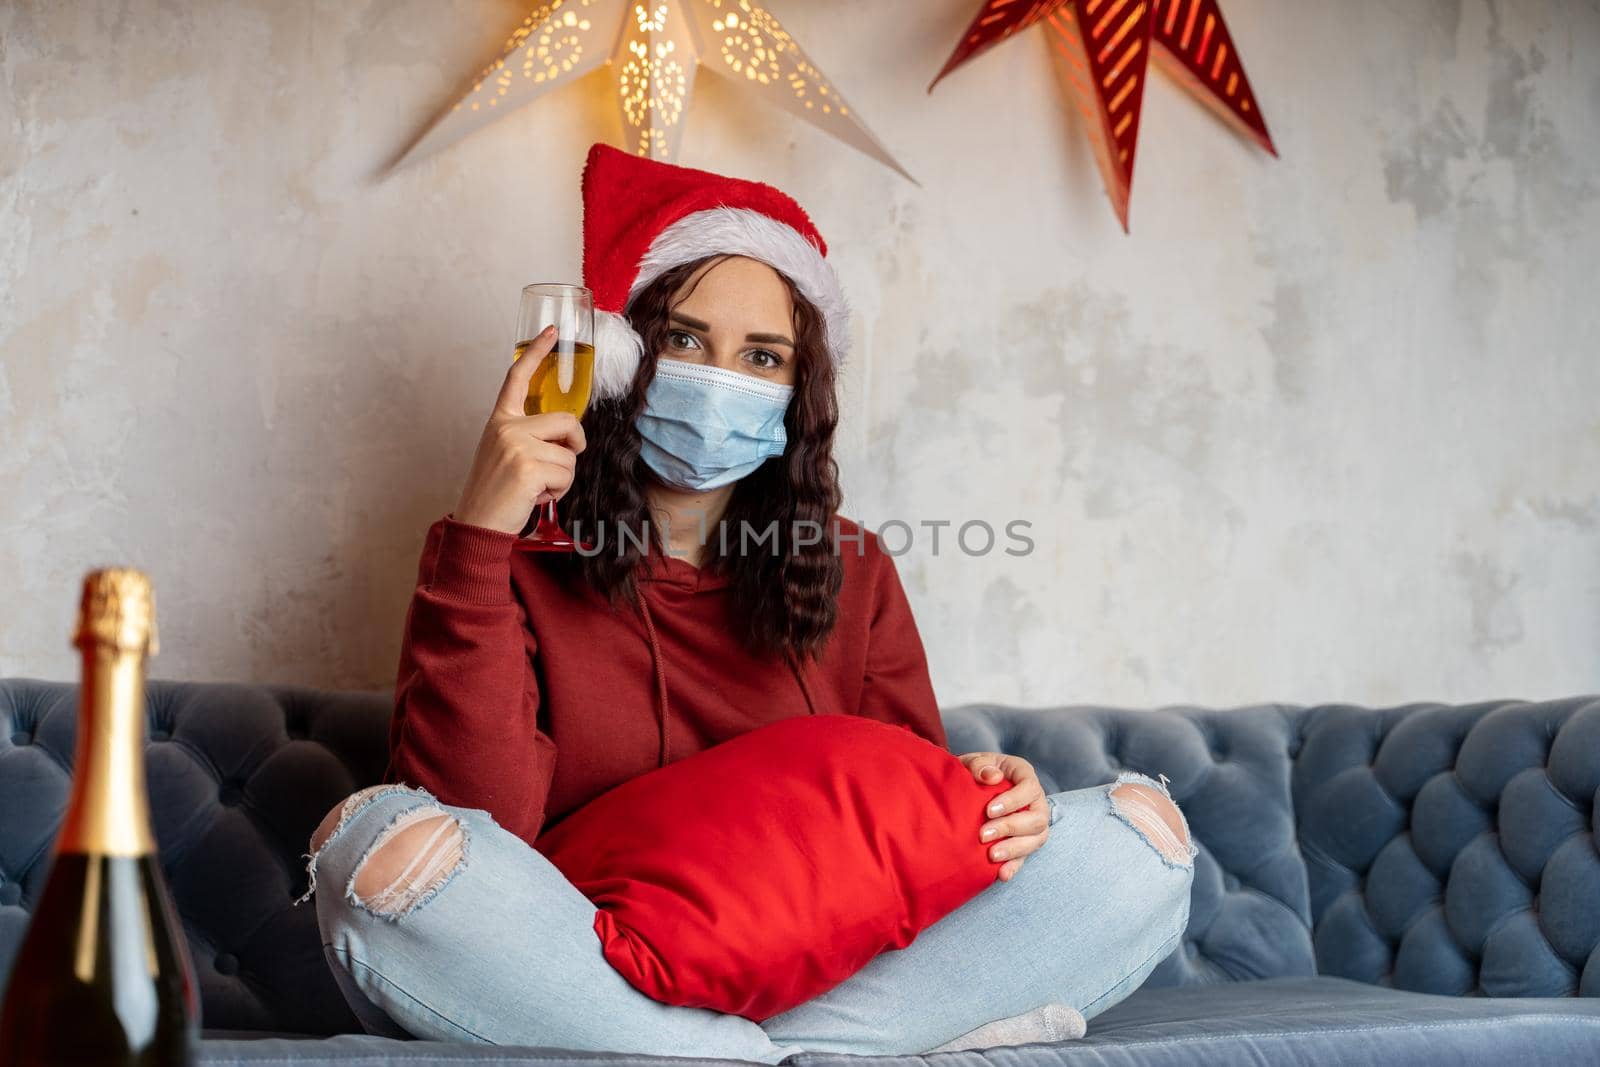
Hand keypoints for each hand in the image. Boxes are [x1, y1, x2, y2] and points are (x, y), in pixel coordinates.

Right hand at [452, 324, 588, 535]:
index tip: (552, 332)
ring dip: (563, 477)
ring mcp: (516, 444)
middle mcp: (506, 427)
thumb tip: (567, 435)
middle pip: (568, 421)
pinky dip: (559, 491)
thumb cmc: (496, 493)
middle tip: (556, 468)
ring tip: (536, 487)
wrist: (478, 523)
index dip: (536, 352)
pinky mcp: (528, 466)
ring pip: (570, 453)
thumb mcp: (506, 453)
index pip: (517, 377)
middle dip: (574, 446)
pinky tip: (535, 496)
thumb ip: (529, 436)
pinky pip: (567, 473)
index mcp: (501, 420)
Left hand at [957, 751, 1049, 880]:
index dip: (1012, 801)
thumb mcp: (974, 761)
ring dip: (1014, 849)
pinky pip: (1026, 856)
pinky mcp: (1025, 842)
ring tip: (991, 855)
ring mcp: (1033, 823)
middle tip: (983, 835)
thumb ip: (980, 764)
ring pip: (1037, 839)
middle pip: (1037, 818)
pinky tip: (1001, 875)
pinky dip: (1015, 866)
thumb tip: (992, 777)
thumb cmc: (976, 771)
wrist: (973, 787)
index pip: (1029, 788)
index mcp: (1025, 776)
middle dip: (1010, 828)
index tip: (989, 810)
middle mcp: (1036, 801)